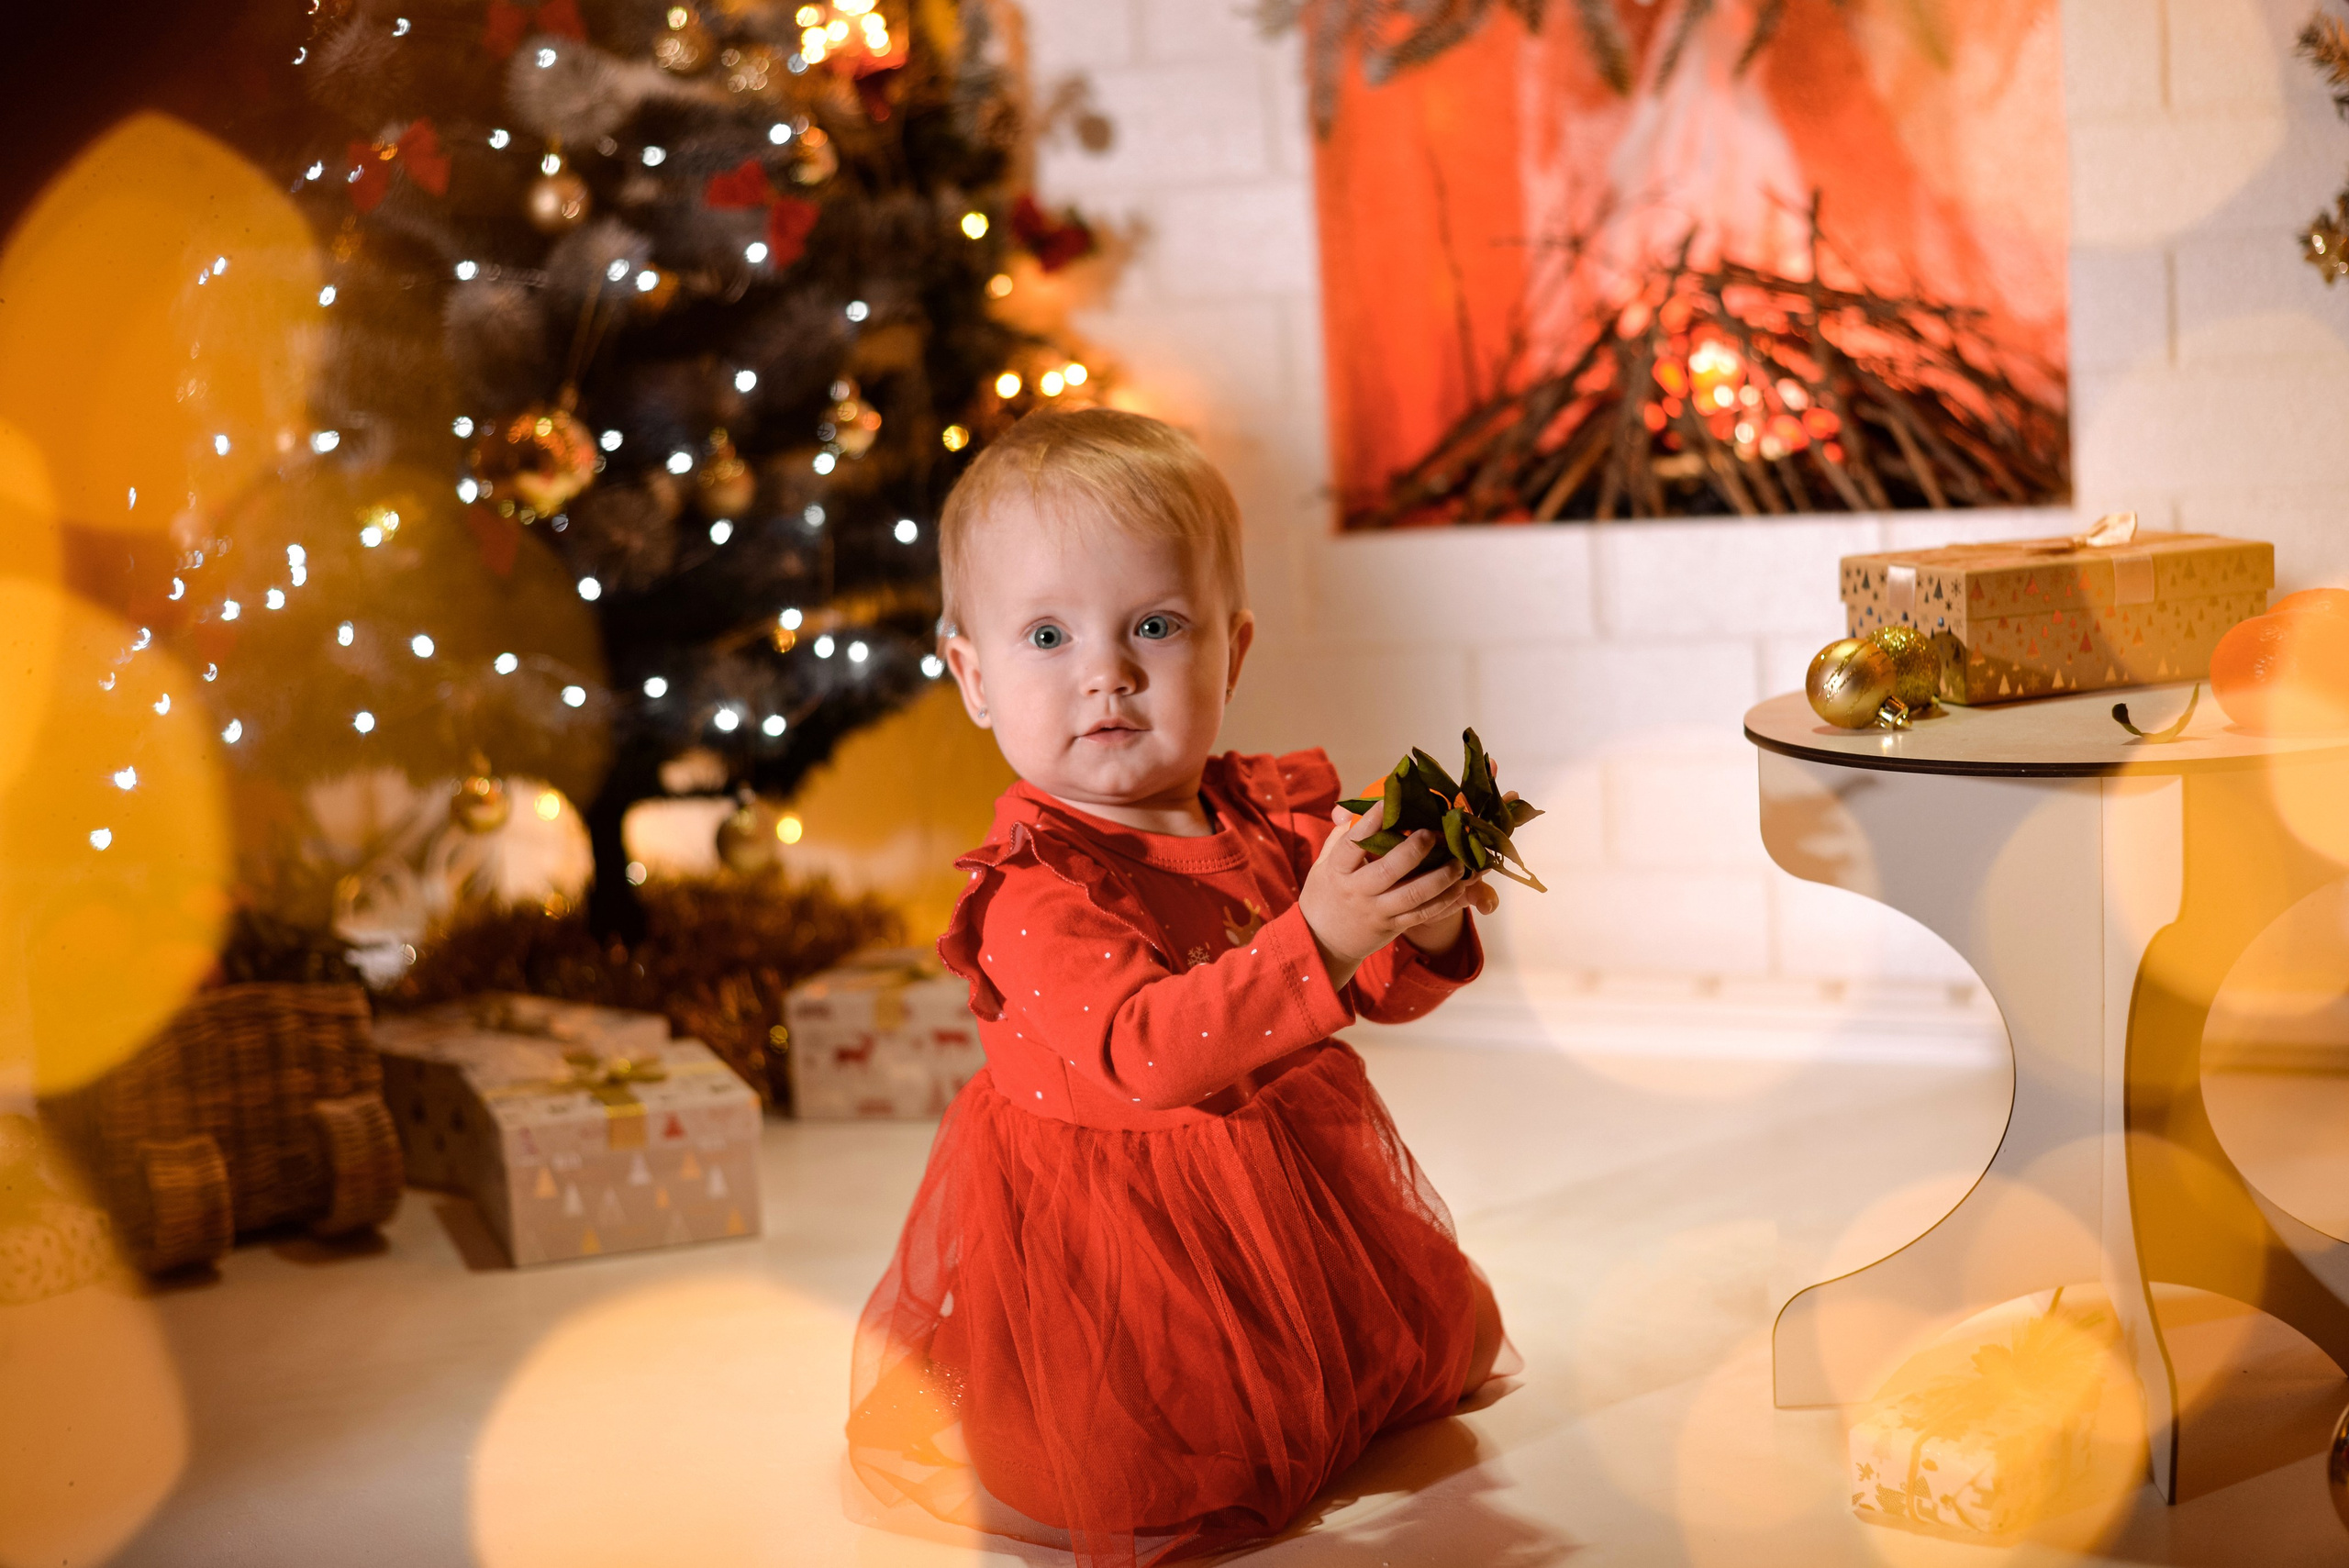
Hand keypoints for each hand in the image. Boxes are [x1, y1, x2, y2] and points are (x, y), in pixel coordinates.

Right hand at [1299, 806, 1494, 988]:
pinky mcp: (1393, 926)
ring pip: (1413, 894)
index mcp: (1337, 871)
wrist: (1323, 942)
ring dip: (1439, 876)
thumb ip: (1338, 836)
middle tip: (1432, 833)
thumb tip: (1350, 809)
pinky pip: (1422, 914)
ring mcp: (1377, 911)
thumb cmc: (1324, 895)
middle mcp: (1358, 892)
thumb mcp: (1322, 865)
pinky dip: (1444, 900)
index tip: (1388, 801)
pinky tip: (1459, 886)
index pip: (1353, 844)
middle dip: (1414, 849)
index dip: (1370, 822)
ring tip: (1457, 861)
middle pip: (1388, 870)